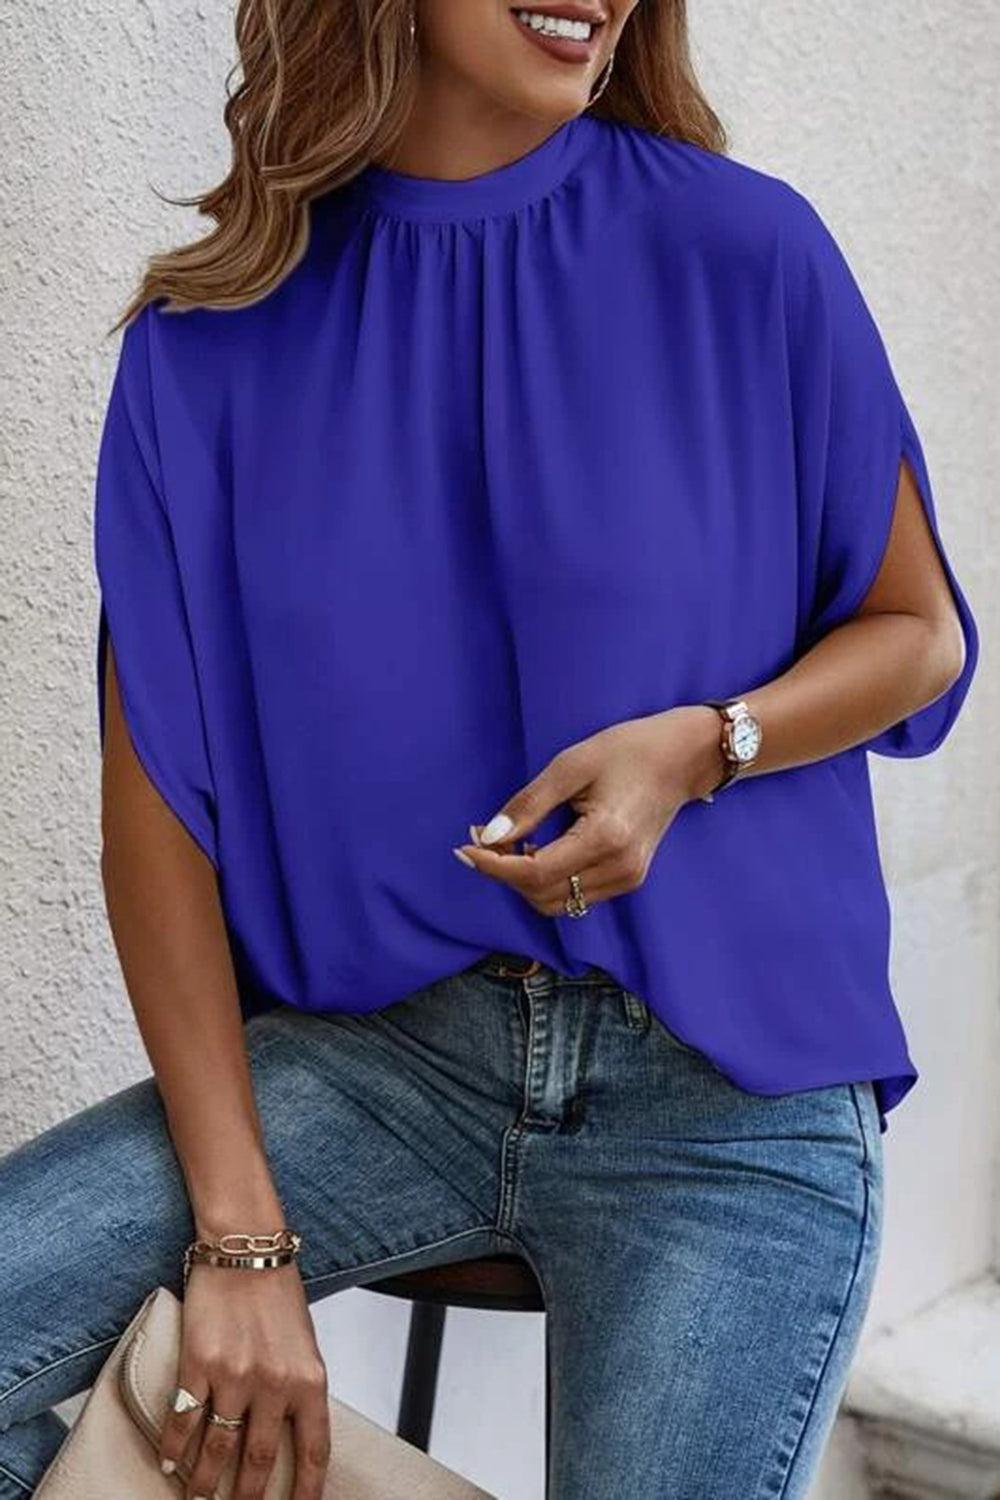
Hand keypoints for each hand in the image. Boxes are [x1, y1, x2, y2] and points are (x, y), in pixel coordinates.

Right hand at [158, 1258, 329, 1499]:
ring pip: (216, 1451)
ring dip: (204, 1484)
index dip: (307, 1491)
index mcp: (310, 1379)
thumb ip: (298, 1386)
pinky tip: (169, 1463)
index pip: (314, 1451)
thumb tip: (288, 1433)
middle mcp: (275, 1384)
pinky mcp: (199, 1364)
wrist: (245, 1245)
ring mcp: (235, 1376)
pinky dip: (174, 1447)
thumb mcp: (303, 1342)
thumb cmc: (277, 1291)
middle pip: (259, 1463)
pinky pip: (183, 1420)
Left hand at [453, 705, 723, 914]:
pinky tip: (536, 849)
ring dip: (524, 880)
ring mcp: (628, 878)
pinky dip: (547, 880)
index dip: (494, 866)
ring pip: (557, 903)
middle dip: (504, 872)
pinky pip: (575, 895)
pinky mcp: (628, 879)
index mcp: (607, 837)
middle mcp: (620, 869)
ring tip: (507, 844)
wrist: (682, 758)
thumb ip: (529, 804)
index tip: (465, 847)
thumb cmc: (629, 751)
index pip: (536, 872)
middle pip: (542, 894)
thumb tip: (489, 835)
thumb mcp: (572, 765)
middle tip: (481, 837)